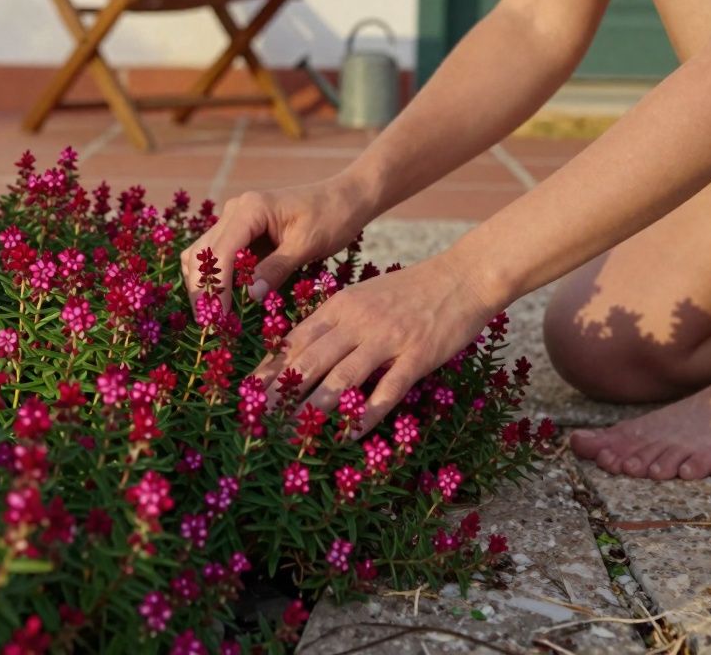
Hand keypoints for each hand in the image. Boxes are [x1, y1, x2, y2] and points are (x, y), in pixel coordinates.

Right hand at [181, 174, 374, 309]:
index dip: (216, 287)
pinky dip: (216, 279)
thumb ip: (277, 268)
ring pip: (202, 256)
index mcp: (250, 209)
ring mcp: (234, 220)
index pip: (221, 252)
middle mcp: (235, 211)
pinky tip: (224, 302)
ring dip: (204, 286)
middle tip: (211, 326)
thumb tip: (248, 296)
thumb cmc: (332, 217)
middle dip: (203, 290)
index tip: (218, 319)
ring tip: (215, 318)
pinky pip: (218, 257)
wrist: (344, 199)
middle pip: (202, 254)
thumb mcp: (307, 245)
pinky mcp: (240, 232)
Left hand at [254, 250, 501, 436]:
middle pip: (311, 360)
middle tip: (259, 421)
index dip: (270, 369)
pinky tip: (350, 434)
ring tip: (294, 433)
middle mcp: (358, 321)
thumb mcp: (363, 297)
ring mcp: (388, 338)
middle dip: (281, 393)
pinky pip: (388, 389)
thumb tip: (300, 352)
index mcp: (340, 306)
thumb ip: (334, 322)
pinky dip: (366, 413)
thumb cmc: (410, 291)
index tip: (248, 393)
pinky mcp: (417, 355)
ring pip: (342, 377)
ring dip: (315, 408)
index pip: (295, 340)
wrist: (462, 277)